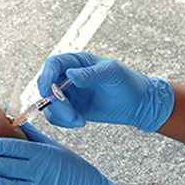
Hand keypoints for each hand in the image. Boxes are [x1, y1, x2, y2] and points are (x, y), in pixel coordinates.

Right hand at [37, 52, 174, 132]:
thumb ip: (90, 73)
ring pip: (50, 104)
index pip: (53, 64)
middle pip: (47, 86)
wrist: (138, 104)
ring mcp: (70, 94)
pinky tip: (80, 122)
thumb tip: (70, 75)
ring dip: (61, 115)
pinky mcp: (72, 109)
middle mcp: (69, 77)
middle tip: (71, 115)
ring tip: (79, 121)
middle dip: (55, 103)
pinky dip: (64, 122)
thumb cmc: (128, 83)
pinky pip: (57, 116)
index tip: (46, 91)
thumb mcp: (112, 73)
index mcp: (78, 62)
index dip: (46, 76)